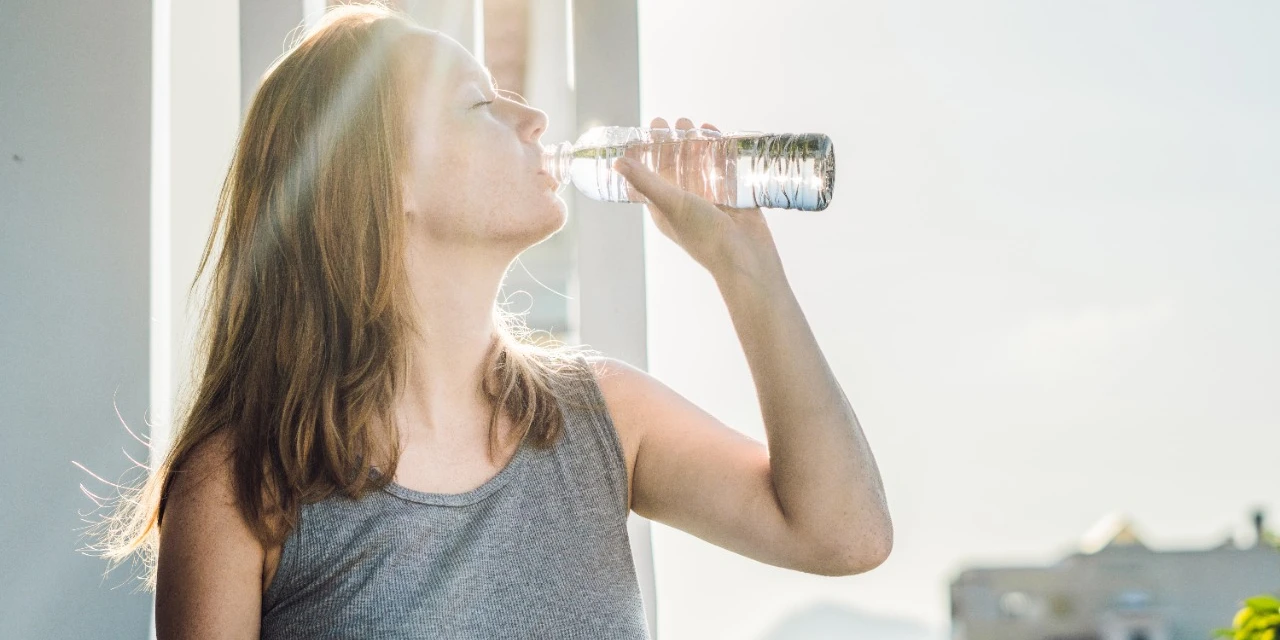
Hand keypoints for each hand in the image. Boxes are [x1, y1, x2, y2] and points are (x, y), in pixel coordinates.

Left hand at [613, 117, 784, 282]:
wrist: (745, 257)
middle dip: (673, 142)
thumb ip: (646, 182)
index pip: (650, 175)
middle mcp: (685, 202)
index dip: (648, 152)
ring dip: (695, 143)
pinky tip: (717, 134)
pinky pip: (723, 168)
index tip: (648, 130)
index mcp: (665, 207)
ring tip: (692, 122)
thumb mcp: (671, 204)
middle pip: (676, 166)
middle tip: (672, 120)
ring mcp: (710, 198)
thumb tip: (617, 162)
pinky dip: (719, 151)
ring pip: (699, 165)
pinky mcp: (732, 195)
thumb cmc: (704, 235)